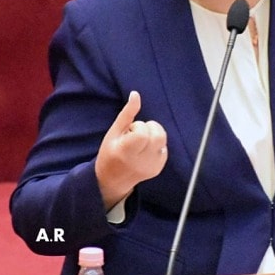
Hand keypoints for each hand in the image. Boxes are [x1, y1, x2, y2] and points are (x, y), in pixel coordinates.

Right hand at [95, 91, 167, 210]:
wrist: (112, 179)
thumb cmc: (110, 152)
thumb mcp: (113, 132)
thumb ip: (127, 114)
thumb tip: (136, 94)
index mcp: (126, 152)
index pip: (143, 133)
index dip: (139, 127)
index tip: (130, 131)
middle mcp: (141, 161)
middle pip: (159, 136)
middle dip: (151, 128)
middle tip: (138, 133)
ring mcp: (151, 167)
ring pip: (163, 141)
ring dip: (153, 136)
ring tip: (140, 142)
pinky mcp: (158, 169)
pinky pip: (164, 149)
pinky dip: (156, 146)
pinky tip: (145, 150)